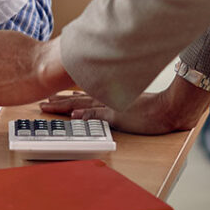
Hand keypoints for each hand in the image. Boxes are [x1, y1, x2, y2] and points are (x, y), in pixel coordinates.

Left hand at [41, 77, 209, 134]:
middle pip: (77, 98)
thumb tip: (99, 105)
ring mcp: (111, 107)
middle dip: (58, 101)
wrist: (168, 108)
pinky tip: (75, 115)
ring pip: (82, 104)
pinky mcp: (118, 115)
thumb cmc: (153, 106)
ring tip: (48, 107)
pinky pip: (99, 114)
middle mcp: (107, 99)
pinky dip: (86, 114)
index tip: (50, 96)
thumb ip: (114, 101)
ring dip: (64, 106)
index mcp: (108, 96)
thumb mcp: (129, 100)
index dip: (64, 96)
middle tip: (41, 103)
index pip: (81, 94)